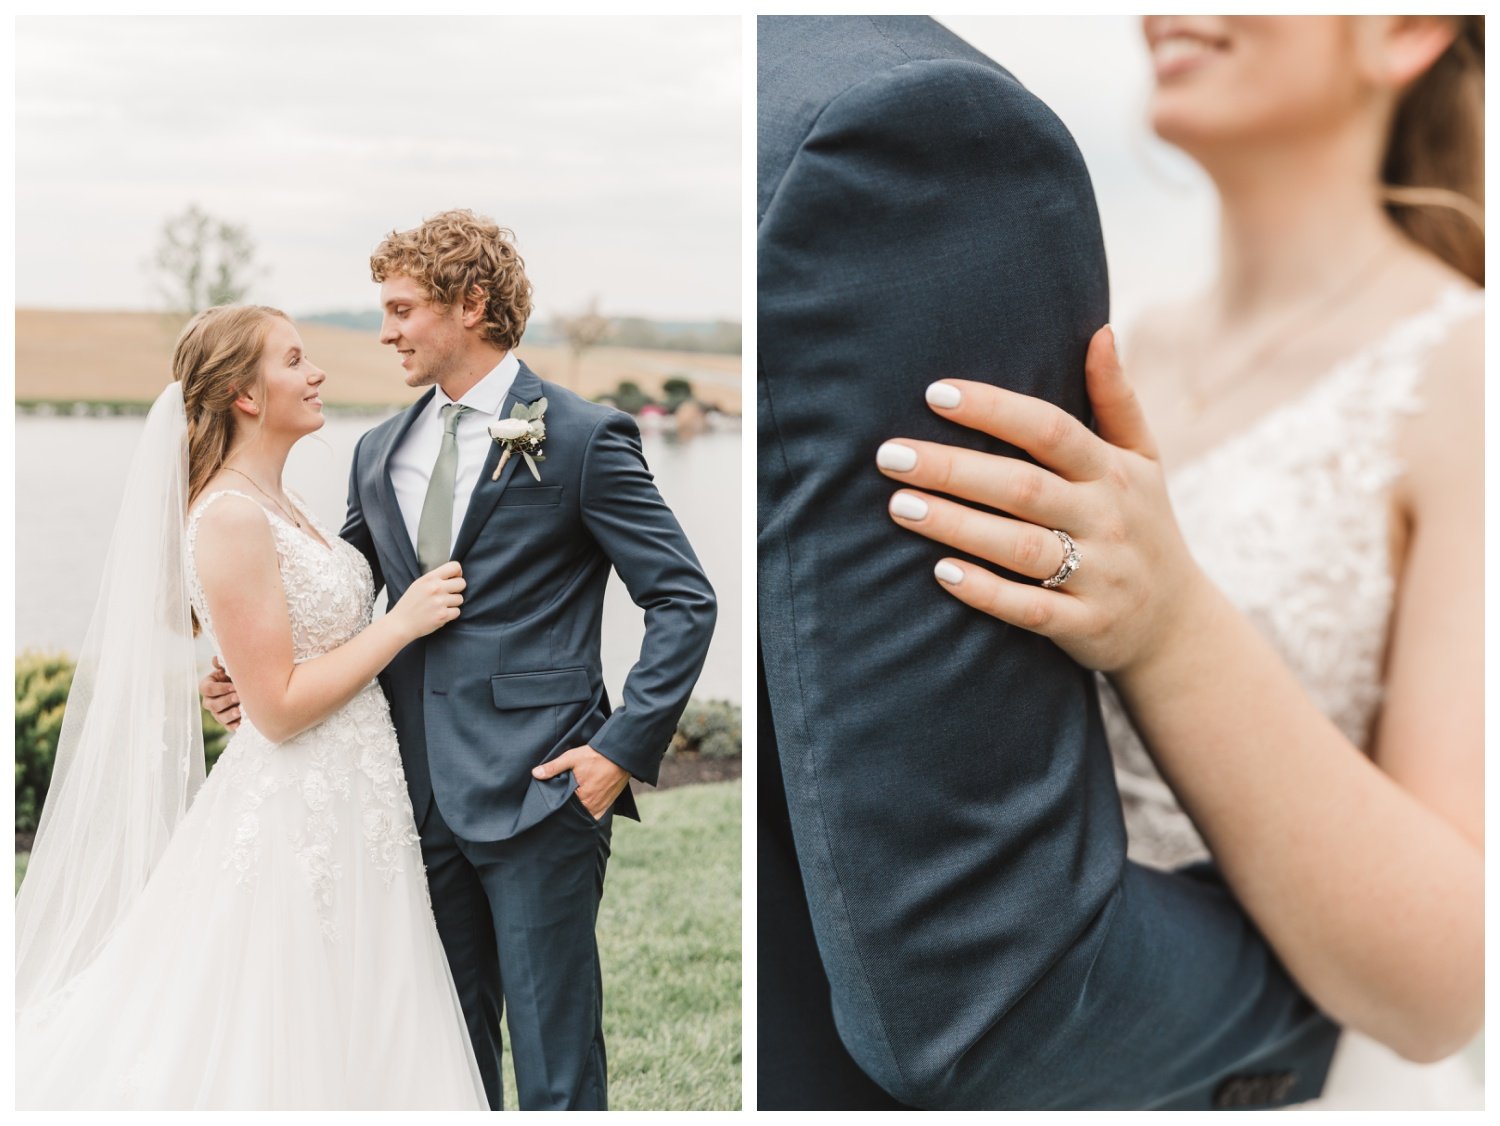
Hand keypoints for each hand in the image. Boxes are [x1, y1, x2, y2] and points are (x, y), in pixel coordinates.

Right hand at [200, 655, 240, 730]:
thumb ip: (222, 664)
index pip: (206, 689)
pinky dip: (233, 725)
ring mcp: (217, 713)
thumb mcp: (228, 669)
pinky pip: (227, 727)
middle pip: (212, 705)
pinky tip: (239, 723)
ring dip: (229, 714)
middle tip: (238, 696)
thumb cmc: (235, 676)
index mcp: (207, 686)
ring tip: (240, 710)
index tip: (233, 685)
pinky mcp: (226, 722)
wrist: (246, 687)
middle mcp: (209, 701)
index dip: (219, 688)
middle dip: (226, 701)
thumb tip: (216, 659)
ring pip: (218, 717)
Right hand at [389, 561, 464, 641]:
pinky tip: (440, 614)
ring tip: (440, 606)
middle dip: (457, 589)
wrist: (400, 624)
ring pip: (460, 599)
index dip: (458, 573)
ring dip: (453, 603)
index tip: (454, 579)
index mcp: (429, 578)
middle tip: (448, 595)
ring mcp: (440, 602)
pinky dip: (451, 614)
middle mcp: (436, 588)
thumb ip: (435, 578)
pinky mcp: (443, 615)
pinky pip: (457, 612)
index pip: (455, 566)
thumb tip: (454, 575)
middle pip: (462, 583)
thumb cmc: (409, 604)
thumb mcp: (419, 584)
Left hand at [531, 744, 629, 819]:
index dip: (556, 806)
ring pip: (584, 815)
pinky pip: (596, 815)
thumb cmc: (597, 756)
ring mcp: (601, 807)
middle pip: (574, 813)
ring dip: (578, 812)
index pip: (563, 809)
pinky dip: (589, 813)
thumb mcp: (572, 758)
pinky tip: (583, 807)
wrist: (621, 755)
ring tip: (571, 804)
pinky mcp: (608, 804)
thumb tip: (535, 774)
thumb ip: (553, 767)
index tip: (551, 803)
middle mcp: (591, 806)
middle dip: (567, 810)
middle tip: (560, 803)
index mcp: (581, 797)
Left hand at [876, 325, 1212, 673]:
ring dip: (956, 525)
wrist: (1176, 624)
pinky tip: (940, 572)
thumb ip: (1117, 398)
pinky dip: (985, 591)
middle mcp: (1106, 519)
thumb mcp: (1144, 459)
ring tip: (899, 506)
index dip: (994, 409)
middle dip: (953, 469)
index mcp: (1113, 471)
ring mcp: (1097, 575)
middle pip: (1023, 487)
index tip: (935, 393)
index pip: (1050, 430)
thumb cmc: (1142, 524)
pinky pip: (1028, 608)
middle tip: (890, 455)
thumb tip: (1100, 331)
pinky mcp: (1084, 625)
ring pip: (1019, 547)